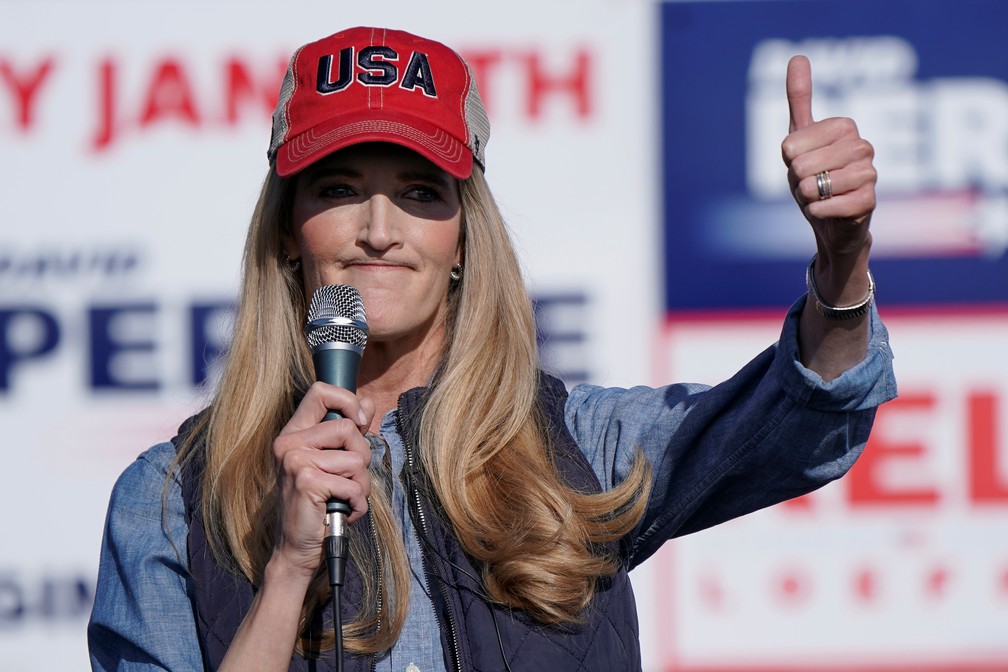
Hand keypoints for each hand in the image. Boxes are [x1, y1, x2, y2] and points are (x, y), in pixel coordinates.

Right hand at [270, 382, 374, 577]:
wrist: (298, 548)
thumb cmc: (319, 504)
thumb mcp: (332, 463)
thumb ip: (348, 431)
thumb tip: (366, 402)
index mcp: (294, 433)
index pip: (320, 392)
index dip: (347, 400)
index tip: (360, 423)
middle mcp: (289, 443)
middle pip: (348, 428)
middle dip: (362, 457)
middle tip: (349, 479)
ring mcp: (295, 461)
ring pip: (357, 459)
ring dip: (361, 486)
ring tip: (344, 499)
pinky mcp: (306, 482)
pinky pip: (354, 486)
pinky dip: (358, 505)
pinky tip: (342, 512)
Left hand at [782, 55, 875, 263]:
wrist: (828, 221)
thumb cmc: (814, 176)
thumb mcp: (799, 137)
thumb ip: (800, 98)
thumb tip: (798, 56)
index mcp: (845, 127)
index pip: (793, 143)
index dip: (789, 159)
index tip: (801, 162)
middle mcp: (863, 146)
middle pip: (804, 165)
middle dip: (797, 180)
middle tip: (809, 183)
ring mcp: (870, 174)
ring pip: (818, 185)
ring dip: (807, 196)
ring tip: (817, 197)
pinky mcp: (868, 202)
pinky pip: (828, 206)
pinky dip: (817, 212)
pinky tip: (824, 211)